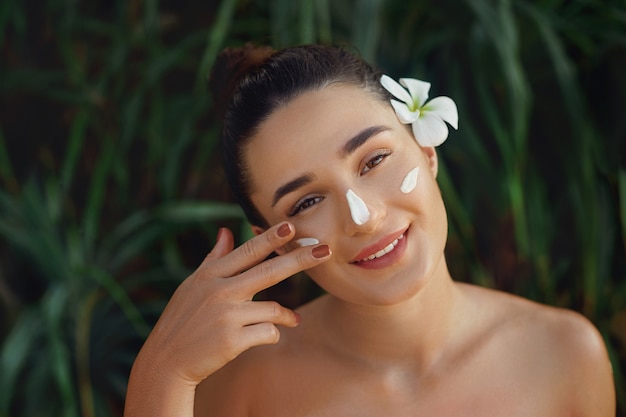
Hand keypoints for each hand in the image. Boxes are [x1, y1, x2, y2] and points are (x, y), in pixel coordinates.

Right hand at [132, 222, 330, 386]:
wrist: (166, 361)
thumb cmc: (183, 319)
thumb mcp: (193, 285)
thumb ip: (214, 259)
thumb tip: (226, 231)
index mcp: (210, 275)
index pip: (247, 252)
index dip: (271, 238)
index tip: (291, 226)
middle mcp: (219, 291)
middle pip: (269, 271)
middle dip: (300, 259)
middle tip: (325, 250)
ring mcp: (226, 315)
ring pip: (273, 307)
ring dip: (286, 315)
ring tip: (291, 319)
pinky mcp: (233, 340)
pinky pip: (269, 332)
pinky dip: (273, 334)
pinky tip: (266, 336)